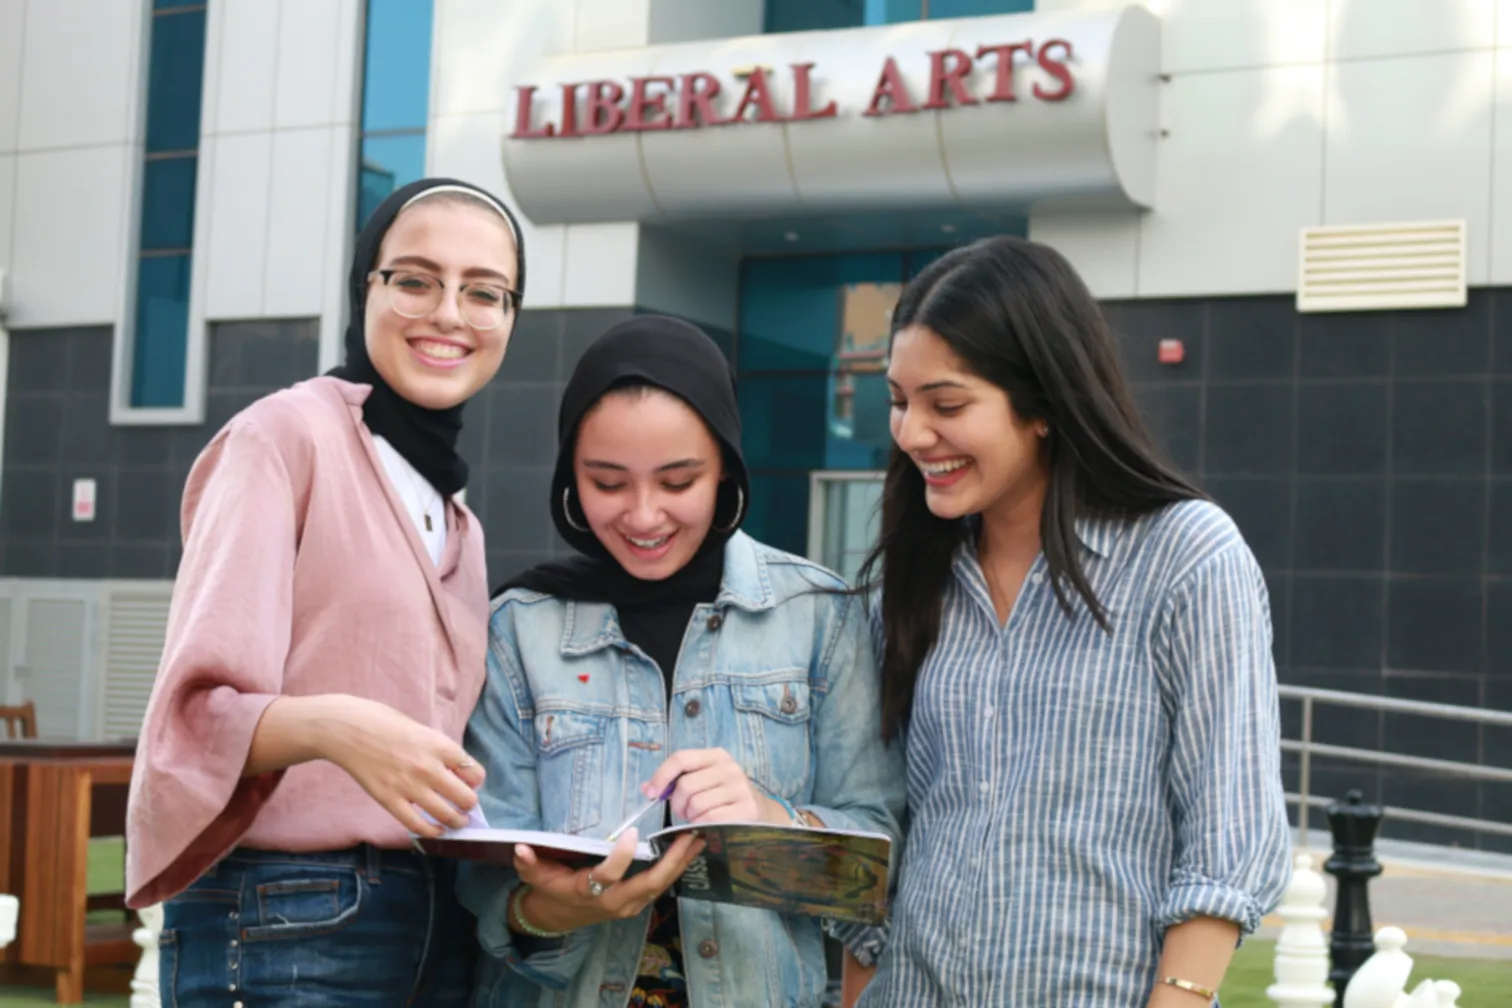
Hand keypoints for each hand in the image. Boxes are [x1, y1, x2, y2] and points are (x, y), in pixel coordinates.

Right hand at [311, 695, 484, 836]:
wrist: (347, 728)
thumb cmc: (384, 723)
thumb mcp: (421, 729)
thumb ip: (439, 750)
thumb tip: (457, 771)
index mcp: (440, 745)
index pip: (475, 772)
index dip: (475, 780)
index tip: (470, 783)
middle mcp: (429, 767)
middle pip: (466, 798)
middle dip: (469, 804)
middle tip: (465, 805)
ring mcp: (409, 786)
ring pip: (446, 815)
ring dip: (456, 821)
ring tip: (457, 822)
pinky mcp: (389, 800)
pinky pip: (417, 824)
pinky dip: (432, 832)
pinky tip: (437, 830)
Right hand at [512, 828, 705, 932]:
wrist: (558, 917)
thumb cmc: (549, 891)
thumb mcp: (535, 876)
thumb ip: (529, 862)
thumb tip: (520, 847)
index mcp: (589, 891)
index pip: (608, 876)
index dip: (620, 857)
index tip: (633, 833)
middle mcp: (614, 901)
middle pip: (648, 883)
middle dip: (671, 860)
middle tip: (687, 834)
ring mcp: (629, 904)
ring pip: (660, 885)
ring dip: (680, 862)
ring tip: (697, 837)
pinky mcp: (637, 902)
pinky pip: (661, 885)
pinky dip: (677, 867)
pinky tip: (690, 850)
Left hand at [642, 748, 787, 825]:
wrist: (763, 814)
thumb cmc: (726, 798)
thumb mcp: (704, 781)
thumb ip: (675, 782)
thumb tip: (647, 789)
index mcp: (716, 756)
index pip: (681, 758)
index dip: (661, 776)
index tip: (652, 793)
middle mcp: (729, 768)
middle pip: (685, 785)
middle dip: (677, 804)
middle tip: (683, 812)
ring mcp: (740, 788)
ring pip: (695, 804)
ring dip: (690, 816)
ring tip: (698, 818)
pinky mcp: (746, 809)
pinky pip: (709, 818)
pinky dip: (701, 825)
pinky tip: (706, 825)